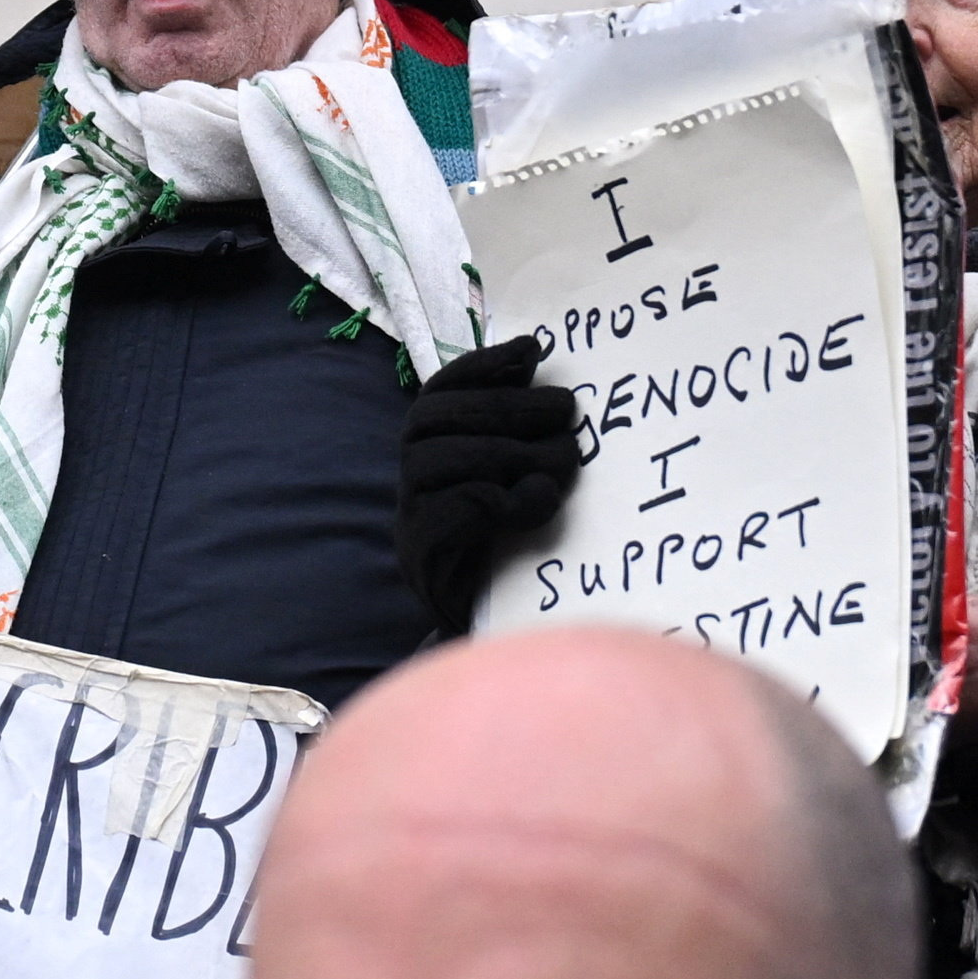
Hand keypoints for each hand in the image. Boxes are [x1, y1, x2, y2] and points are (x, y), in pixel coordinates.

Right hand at [396, 335, 582, 633]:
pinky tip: (536, 500)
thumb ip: (517, 422)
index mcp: (431, 446)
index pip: (442, 390)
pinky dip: (495, 500)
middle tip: (568, 412)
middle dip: (507, 406)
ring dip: (507, 452)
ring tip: (563, 461)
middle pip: (436, 418)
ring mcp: (409, 516)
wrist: (488, 627)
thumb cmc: (508, 542)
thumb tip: (533, 354)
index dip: (482, 365)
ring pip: (437, 460)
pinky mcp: (420, 557)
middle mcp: (411, 475)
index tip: (532, 351)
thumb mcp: (519, 473)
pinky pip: (447, 513)